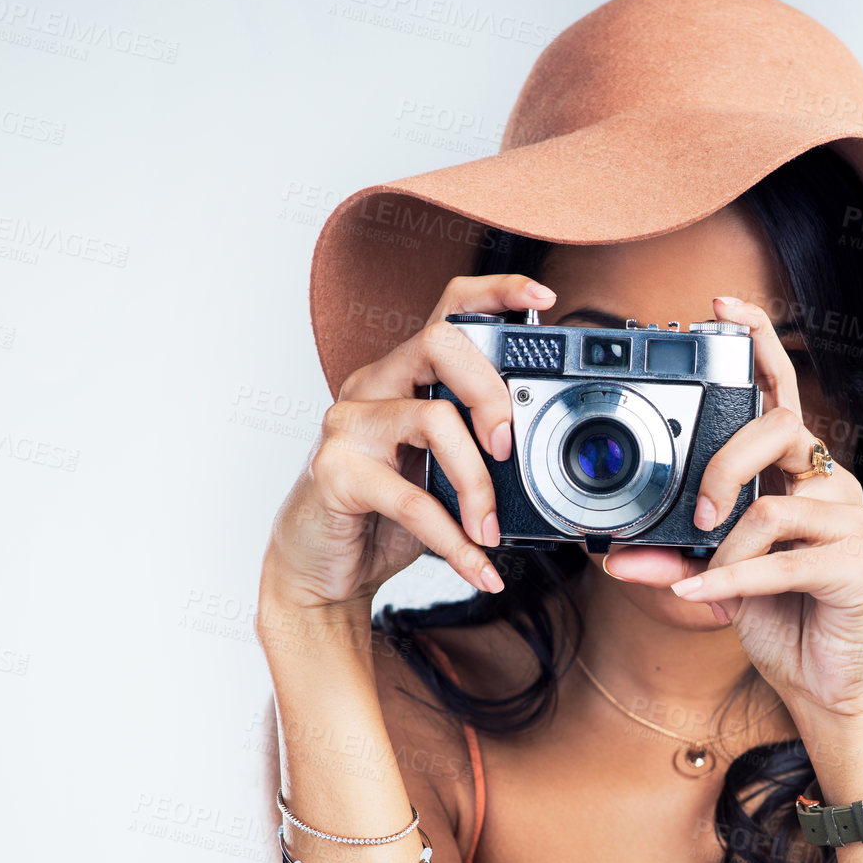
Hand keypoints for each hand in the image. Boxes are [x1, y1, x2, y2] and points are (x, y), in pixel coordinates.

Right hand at [258, 274, 554, 616]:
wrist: (320, 569)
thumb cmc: (383, 516)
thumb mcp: (441, 475)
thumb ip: (480, 451)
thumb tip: (541, 454)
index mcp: (404, 377)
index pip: (448, 311)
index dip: (496, 293)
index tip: (542, 297)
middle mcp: (373, 386)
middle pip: (441, 345)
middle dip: (491, 393)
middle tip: (509, 449)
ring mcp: (349, 425)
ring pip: (434, 419)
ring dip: (478, 484)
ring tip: (489, 531)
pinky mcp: (335, 472)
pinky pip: (412, 499)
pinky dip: (453, 539)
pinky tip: (476, 565)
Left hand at [606, 295, 862, 731]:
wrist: (831, 691)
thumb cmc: (784, 623)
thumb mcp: (714, 582)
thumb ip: (672, 557)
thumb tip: (613, 552)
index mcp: (799, 473)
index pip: (783, 391)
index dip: (758, 342)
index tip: (719, 309)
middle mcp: (832, 486)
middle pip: (782, 430)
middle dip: (724, 464)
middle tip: (694, 513)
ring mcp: (852, 524)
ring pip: (774, 505)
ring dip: (725, 548)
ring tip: (702, 578)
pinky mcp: (858, 567)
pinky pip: (782, 561)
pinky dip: (731, 581)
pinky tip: (699, 597)